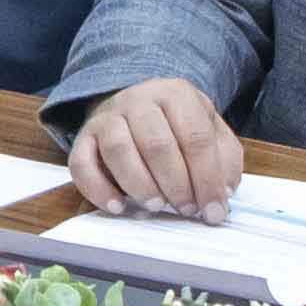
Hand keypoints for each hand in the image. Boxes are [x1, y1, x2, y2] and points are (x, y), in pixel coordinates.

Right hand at [69, 77, 245, 219]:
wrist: (136, 105)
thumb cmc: (178, 126)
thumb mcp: (210, 131)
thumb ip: (223, 160)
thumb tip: (222, 193)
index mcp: (176, 94)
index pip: (196, 138)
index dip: (207, 179)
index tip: (213, 211)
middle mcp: (139, 100)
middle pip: (157, 145)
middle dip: (176, 184)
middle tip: (186, 209)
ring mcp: (107, 117)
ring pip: (118, 150)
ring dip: (139, 185)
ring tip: (156, 205)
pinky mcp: (84, 138)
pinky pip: (82, 163)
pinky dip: (98, 189)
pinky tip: (118, 207)